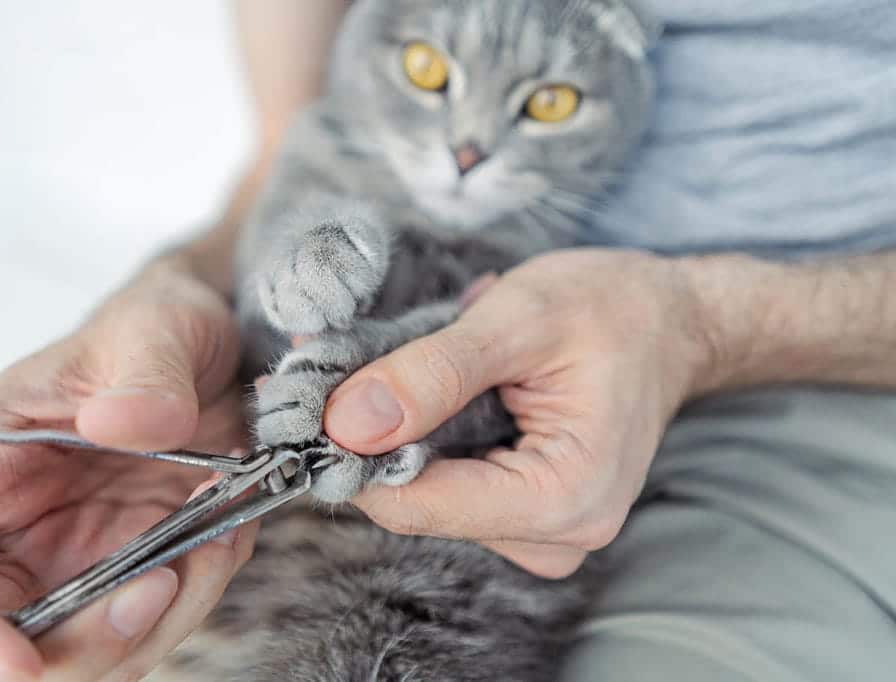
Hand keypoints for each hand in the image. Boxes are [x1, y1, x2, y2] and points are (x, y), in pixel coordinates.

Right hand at [0, 265, 254, 681]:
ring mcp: (78, 563)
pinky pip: (160, 623)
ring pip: (94, 654)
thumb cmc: (153, 329)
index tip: (13, 665)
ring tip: (214, 534)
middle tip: (163, 584)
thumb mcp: (151, 330)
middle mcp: (14, 536)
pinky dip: (200, 593)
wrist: (212, 347)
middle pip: (9, 646)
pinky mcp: (137, 573)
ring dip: (162, 619)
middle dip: (87, 641)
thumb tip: (123, 424)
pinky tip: (227, 529)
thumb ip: (142, 375)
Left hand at [322, 250, 712, 577]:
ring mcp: (541, 531)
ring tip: (402, 361)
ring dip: (394, 431)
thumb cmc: (613, 309)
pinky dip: (421, 436)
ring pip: (423, 493)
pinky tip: (429, 388)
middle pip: (415, 503)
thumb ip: (433, 373)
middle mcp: (555, 535)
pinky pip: (446, 483)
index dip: (349, 454)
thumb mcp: (520, 319)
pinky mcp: (525, 511)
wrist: (670, 320)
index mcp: (564, 497)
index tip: (307, 397)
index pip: (417, 504)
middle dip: (369, 435)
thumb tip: (347, 423)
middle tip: (343, 362)